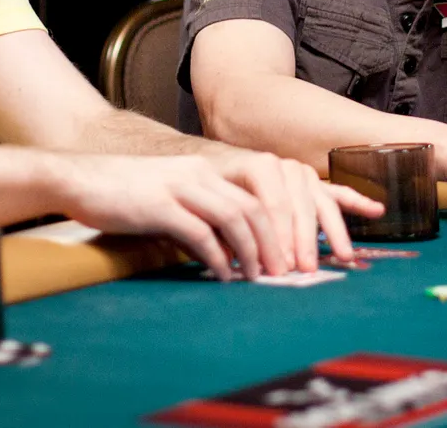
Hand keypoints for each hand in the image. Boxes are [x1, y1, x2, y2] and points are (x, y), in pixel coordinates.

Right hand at [53, 154, 373, 280]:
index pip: (288, 181)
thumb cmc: (137, 194)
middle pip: (269, 201)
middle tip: (304, 273)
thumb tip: (255, 251)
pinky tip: (224, 277)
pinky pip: (199, 231)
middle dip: (291, 238)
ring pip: (240, 215)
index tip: (363, 221)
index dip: (328, 199)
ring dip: (259, 251)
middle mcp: (212, 169)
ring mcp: (186, 183)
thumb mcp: (189, 197)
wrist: (83, 179)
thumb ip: (222, 215)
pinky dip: (217, 257)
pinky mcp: (160, 203)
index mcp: (225, 166)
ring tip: (268, 280)